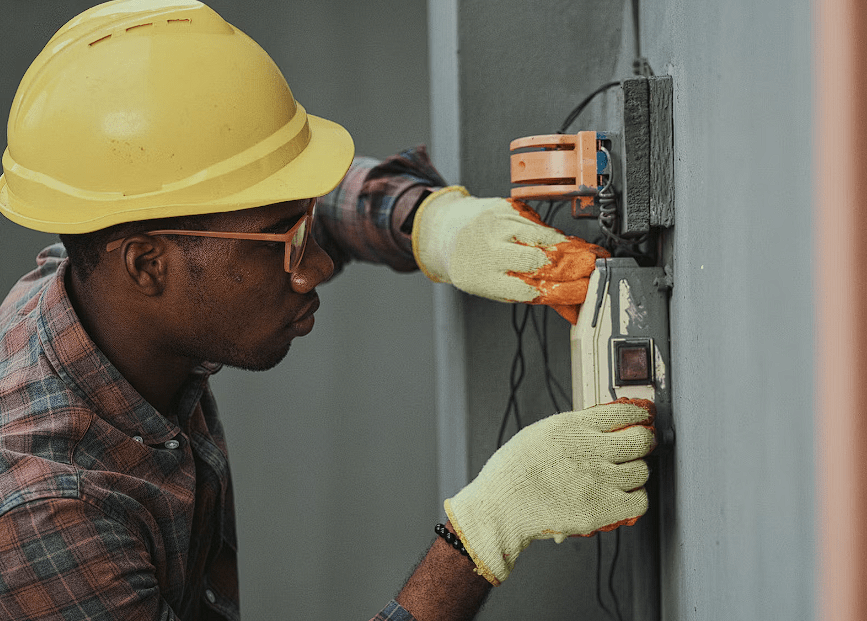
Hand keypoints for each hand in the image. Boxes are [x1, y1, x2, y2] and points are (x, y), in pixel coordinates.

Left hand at [411, 186, 609, 323]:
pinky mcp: (507, 208)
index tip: (582, 291)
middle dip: (572, 267)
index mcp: (486, 278)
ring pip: (545, 238)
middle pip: (541, 260)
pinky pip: (539, 222)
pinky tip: (565, 241)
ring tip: (587, 256)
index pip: (531, 288)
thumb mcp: (494, 288)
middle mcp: (490, 250)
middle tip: (592, 271)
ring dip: (570, 248)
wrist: (448, 231)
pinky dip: (554, 234)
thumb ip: (528, 293)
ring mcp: (499, 226)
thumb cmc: (473, 265)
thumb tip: (568, 303)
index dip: (561, 291)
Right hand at [444, 398, 654, 584]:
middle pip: (641, 440)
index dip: (638, 415)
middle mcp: (591, 449)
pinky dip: (635, 499)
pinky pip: (639, 501)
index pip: (623, 412)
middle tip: (638, 447)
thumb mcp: (539, 433)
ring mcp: (600, 479)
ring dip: (635, 473)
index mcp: (573, 427)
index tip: (641, 418)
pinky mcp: (603, 508)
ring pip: (641, 471)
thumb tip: (595, 427)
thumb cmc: (512, 472)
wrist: (502, 506)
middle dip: (643, 442)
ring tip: (623, 476)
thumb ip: (571, 429)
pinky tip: (623, 497)